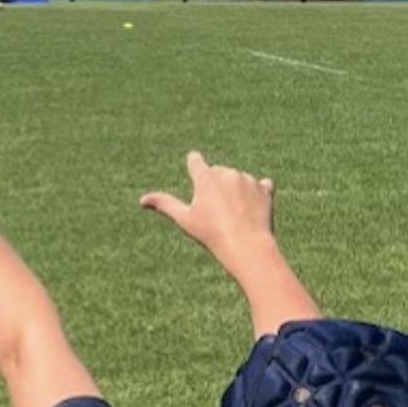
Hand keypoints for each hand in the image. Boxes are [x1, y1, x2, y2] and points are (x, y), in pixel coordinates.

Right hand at [137, 152, 275, 261]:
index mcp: (205, 177)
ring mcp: (247, 179)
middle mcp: (226, 172)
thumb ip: (165, 204)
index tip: (194, 167)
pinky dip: (256, 193)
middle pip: (217, 172)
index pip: (195, 161)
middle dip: (216, 185)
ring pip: (237, 180)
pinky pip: (260, 185)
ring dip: (235, 191)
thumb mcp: (184, 219)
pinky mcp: (265, 188)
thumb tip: (142, 200)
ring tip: (234, 214)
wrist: (247, 245)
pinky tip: (252, 209)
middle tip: (215, 210)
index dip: (193, 165)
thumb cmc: (211, 234)